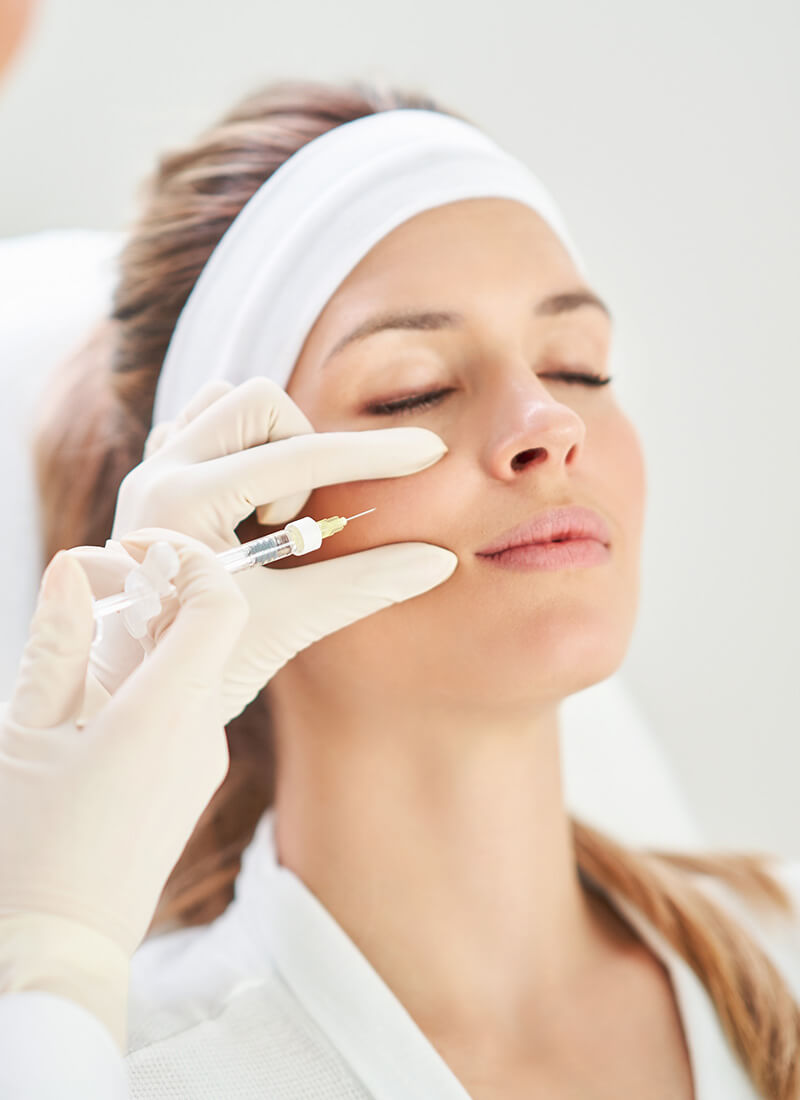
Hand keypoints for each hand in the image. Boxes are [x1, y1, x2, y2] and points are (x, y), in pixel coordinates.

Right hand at [0, 533, 249, 1048]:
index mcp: (163, 713)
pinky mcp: (190, 783)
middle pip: (206, 630)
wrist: (57, 955)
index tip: (134, 547)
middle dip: (156, 593)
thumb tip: (74, 569)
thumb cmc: (24, 850)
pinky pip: (182, 708)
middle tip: (92, 585)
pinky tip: (94, 694)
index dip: (186, 558)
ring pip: (191, 668)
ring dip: (147, 637)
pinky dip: (149, 679)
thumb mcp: (24, 735)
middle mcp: (201, 733)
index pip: (218, 603)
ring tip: (83, 636)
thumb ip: (55, 644)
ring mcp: (202, 762)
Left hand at [76, 377, 456, 724]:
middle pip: (258, 402)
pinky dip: (240, 451)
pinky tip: (248, 506)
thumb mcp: (287, 623)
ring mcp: (150, 473)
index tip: (429, 451)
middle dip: (303, 448)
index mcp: (186, 501)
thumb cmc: (201, 666)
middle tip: (298, 521)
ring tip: (271, 517)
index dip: (375, 455)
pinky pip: (201, 428)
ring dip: (270, 444)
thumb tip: (438, 561)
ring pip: (225, 404)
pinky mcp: (153, 484)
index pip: (300, 455)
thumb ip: (364, 584)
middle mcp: (160, 472)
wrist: (129, 696)